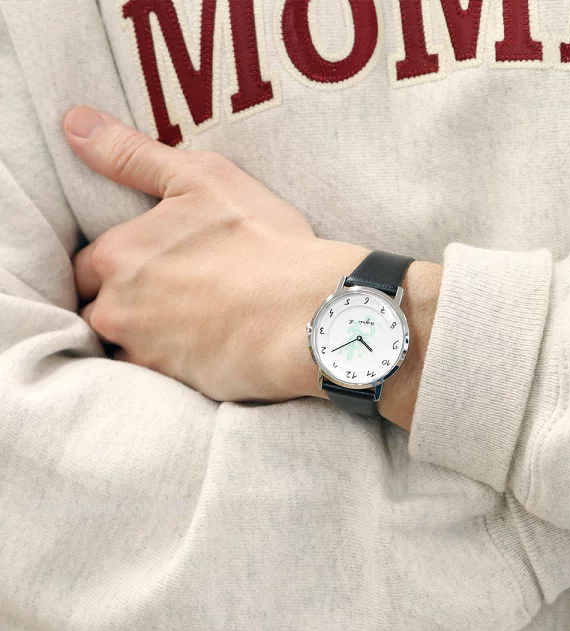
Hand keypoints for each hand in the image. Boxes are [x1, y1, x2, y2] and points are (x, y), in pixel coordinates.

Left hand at [64, 106, 368, 402]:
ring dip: (145, 337)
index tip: (148, 265)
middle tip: (171, 294)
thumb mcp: (203, 179)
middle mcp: (120, 309)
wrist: (311, 313)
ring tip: (189, 323)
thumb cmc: (262, 242)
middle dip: (123, 303)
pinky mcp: (176, 386)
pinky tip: (204, 347)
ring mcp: (146, 353)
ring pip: (124, 348)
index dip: (116, 265)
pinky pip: (156, 378)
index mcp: (119, 255)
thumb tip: (75, 124)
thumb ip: (131, 155)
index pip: (88, 266)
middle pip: (99, 310)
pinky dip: (172, 364)